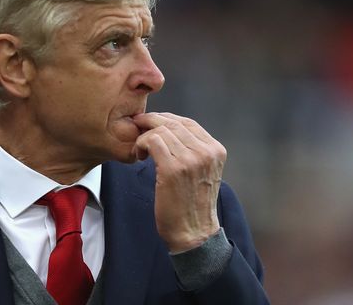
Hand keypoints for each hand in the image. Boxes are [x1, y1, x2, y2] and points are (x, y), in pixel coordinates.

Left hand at [132, 112, 226, 252]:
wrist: (194, 233)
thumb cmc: (192, 205)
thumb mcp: (202, 172)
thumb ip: (193, 151)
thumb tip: (168, 129)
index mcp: (216, 150)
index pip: (188, 123)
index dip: (166, 119)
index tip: (150, 123)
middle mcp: (206, 152)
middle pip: (173, 123)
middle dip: (151, 122)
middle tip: (137, 128)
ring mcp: (191, 159)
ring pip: (161, 130)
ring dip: (145, 137)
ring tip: (140, 150)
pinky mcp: (173, 169)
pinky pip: (152, 142)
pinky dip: (141, 144)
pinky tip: (139, 156)